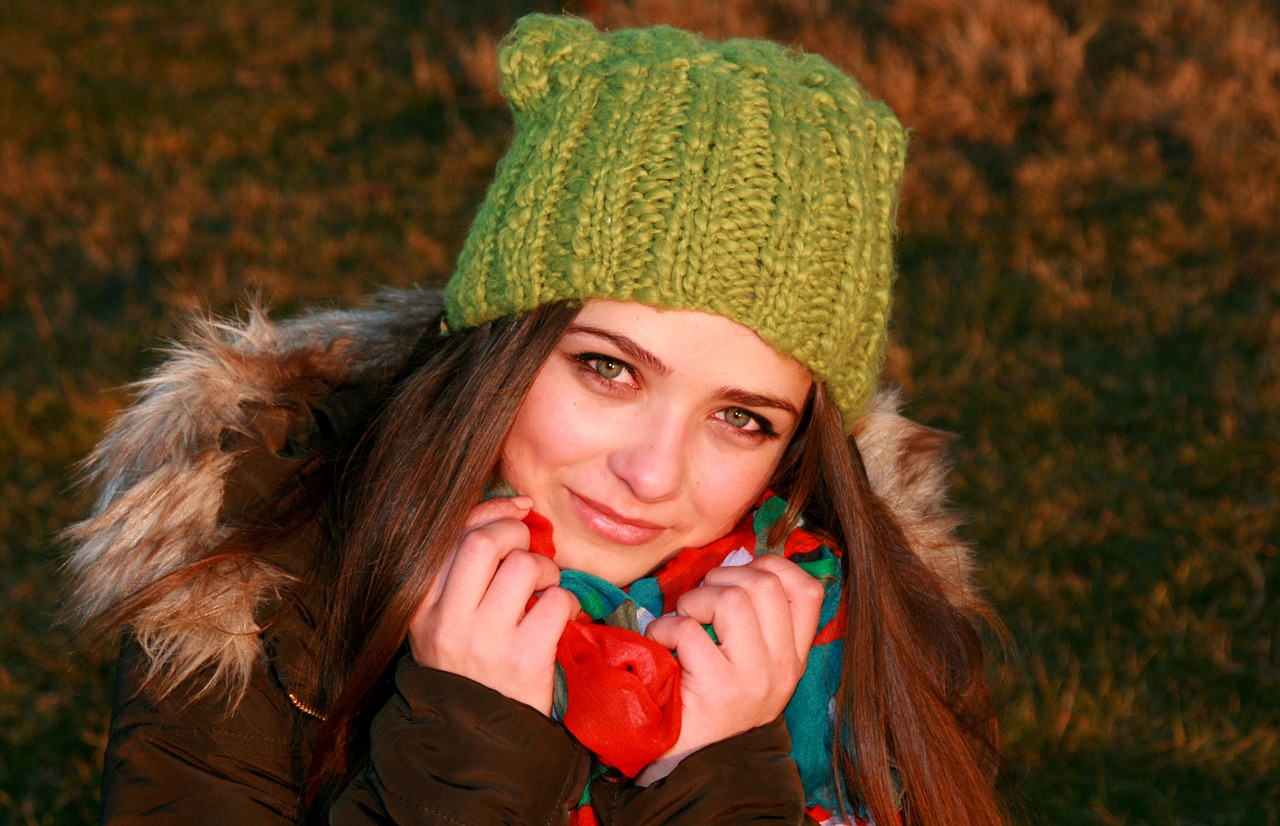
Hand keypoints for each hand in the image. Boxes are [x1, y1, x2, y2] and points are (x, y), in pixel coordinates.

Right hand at [408, 496, 579, 714]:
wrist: (479, 743)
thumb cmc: (472, 670)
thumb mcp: (448, 621)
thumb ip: (468, 570)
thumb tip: (516, 506)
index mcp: (421, 607)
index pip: (452, 535)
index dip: (490, 510)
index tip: (517, 509)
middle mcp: (446, 621)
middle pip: (484, 541)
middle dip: (518, 532)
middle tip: (531, 548)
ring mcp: (483, 642)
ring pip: (524, 567)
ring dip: (547, 569)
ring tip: (545, 590)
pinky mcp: (522, 660)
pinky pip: (555, 602)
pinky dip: (568, 602)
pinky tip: (561, 618)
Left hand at [637, 553, 823, 784]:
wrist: (694, 764)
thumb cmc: (713, 702)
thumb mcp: (752, 665)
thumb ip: (757, 621)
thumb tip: (743, 565)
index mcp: (794, 657)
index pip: (807, 590)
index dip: (772, 565)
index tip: (739, 576)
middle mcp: (783, 668)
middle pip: (765, 584)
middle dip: (722, 578)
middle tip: (702, 602)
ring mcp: (753, 679)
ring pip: (730, 599)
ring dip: (694, 600)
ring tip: (684, 621)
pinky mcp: (718, 690)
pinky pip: (688, 629)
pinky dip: (664, 629)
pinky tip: (663, 645)